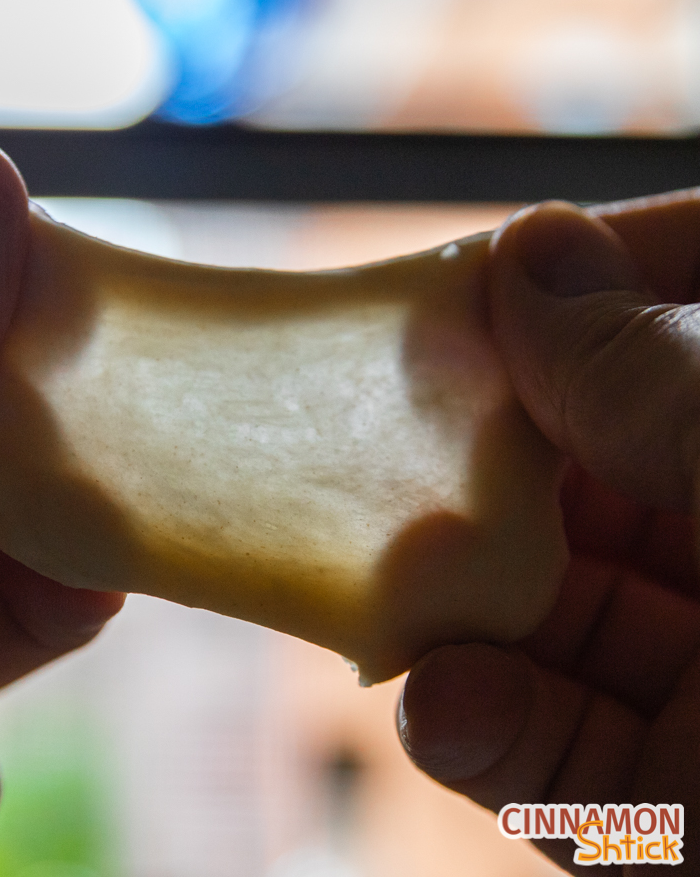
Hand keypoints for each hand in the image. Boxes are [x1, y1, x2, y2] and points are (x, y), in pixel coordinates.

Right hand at [398, 193, 699, 873]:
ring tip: (385, 610)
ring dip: (464, 622)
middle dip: (480, 478)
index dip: (566, 295)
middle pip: (591, 479)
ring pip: (563, 622)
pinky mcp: (698, 797)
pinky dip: (496, 736)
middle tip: (379, 464)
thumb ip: (647, 362)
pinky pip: (572, 758)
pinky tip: (441, 706)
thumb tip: (529, 250)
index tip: (463, 294)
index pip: (674, 314)